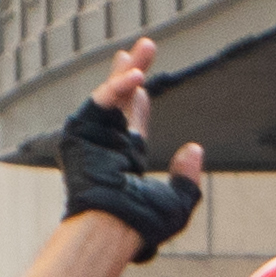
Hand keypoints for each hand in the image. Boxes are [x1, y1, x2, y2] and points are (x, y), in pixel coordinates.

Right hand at [48, 40, 203, 244]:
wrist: (113, 230)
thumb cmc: (142, 226)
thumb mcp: (177, 202)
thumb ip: (188, 178)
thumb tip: (195, 149)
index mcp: (124, 160)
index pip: (131, 121)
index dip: (138, 98)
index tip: (142, 79)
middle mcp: (106, 146)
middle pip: (121, 99)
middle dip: (131, 71)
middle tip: (145, 46)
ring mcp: (92, 138)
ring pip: (111, 95)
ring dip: (128, 70)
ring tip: (147, 48)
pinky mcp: (80, 133)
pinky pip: (101, 103)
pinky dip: (118, 88)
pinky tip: (139, 78)